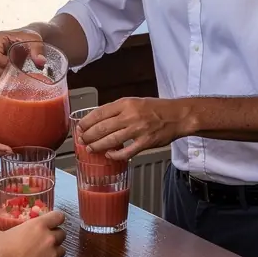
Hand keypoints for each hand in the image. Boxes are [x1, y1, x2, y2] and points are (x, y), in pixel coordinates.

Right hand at [0, 29, 45, 82]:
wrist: (27, 39)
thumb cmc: (28, 37)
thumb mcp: (35, 40)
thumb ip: (38, 49)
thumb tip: (40, 62)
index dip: (3, 65)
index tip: (15, 68)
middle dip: (0, 73)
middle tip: (14, 75)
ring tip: (10, 76)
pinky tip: (6, 77)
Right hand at [0, 209, 65, 256]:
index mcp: (38, 226)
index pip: (58, 216)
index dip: (55, 218)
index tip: (51, 221)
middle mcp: (49, 239)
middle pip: (62, 234)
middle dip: (55, 236)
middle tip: (44, 240)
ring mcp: (53, 256)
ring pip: (62, 251)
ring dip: (55, 252)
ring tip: (44, 256)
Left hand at [79, 97, 194, 161]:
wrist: (178, 116)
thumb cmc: (156, 109)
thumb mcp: (135, 102)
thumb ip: (118, 110)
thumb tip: (99, 120)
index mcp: (126, 104)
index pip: (99, 112)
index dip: (86, 122)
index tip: (79, 127)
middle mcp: (130, 116)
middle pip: (102, 128)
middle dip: (88, 136)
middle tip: (81, 140)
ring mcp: (138, 130)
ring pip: (111, 140)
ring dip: (97, 146)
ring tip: (90, 149)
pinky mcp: (145, 143)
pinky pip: (126, 152)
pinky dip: (116, 155)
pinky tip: (109, 155)